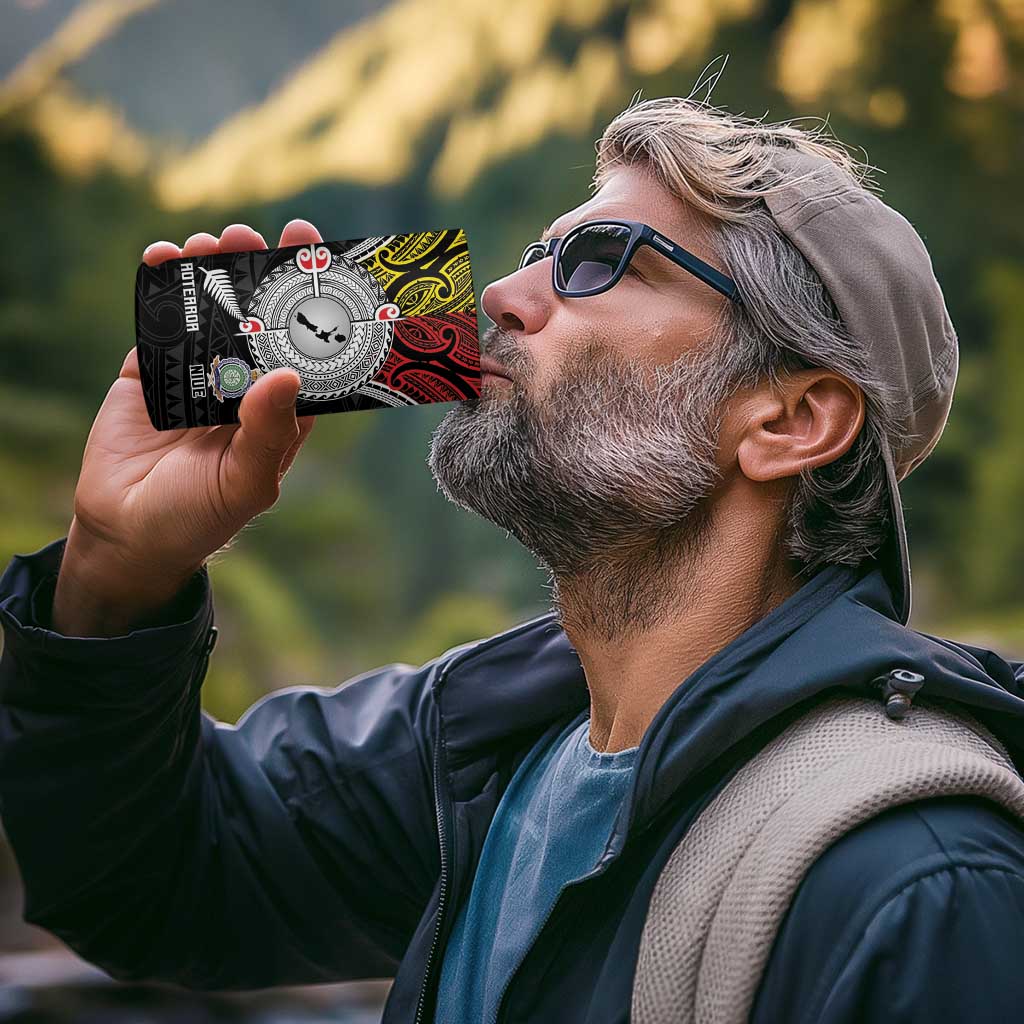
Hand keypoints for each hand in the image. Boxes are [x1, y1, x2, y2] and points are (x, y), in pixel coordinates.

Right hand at [52, 220, 321, 636]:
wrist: (127, 534)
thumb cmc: (200, 517)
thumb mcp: (245, 483)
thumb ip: (267, 433)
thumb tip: (287, 374)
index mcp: (281, 411)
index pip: (307, 349)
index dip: (314, 305)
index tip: (318, 258)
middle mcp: (245, 385)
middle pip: (260, 318)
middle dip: (262, 273)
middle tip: (260, 234)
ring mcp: (198, 374)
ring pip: (213, 312)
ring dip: (215, 272)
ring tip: (214, 242)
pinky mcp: (151, 371)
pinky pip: (161, 322)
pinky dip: (163, 287)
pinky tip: (165, 257)